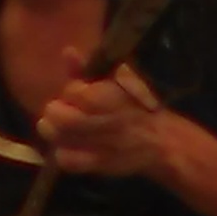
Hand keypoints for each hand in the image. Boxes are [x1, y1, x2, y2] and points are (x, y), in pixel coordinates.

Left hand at [36, 60, 177, 179]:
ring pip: (58, 136)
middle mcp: (100, 121)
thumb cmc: (138, 106)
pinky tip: (70, 147)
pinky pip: (66, 160)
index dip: (72, 93)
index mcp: (106, 97)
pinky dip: (63, 153)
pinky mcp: (98, 164)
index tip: (79, 96)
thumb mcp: (118, 79)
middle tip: (62, 113)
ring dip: (55, 131)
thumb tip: (67, 51)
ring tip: (63, 129)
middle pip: (58, 115)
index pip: (72, 92)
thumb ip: (87, 68)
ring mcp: (99, 145)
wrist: (161, 140)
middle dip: (56, 112)